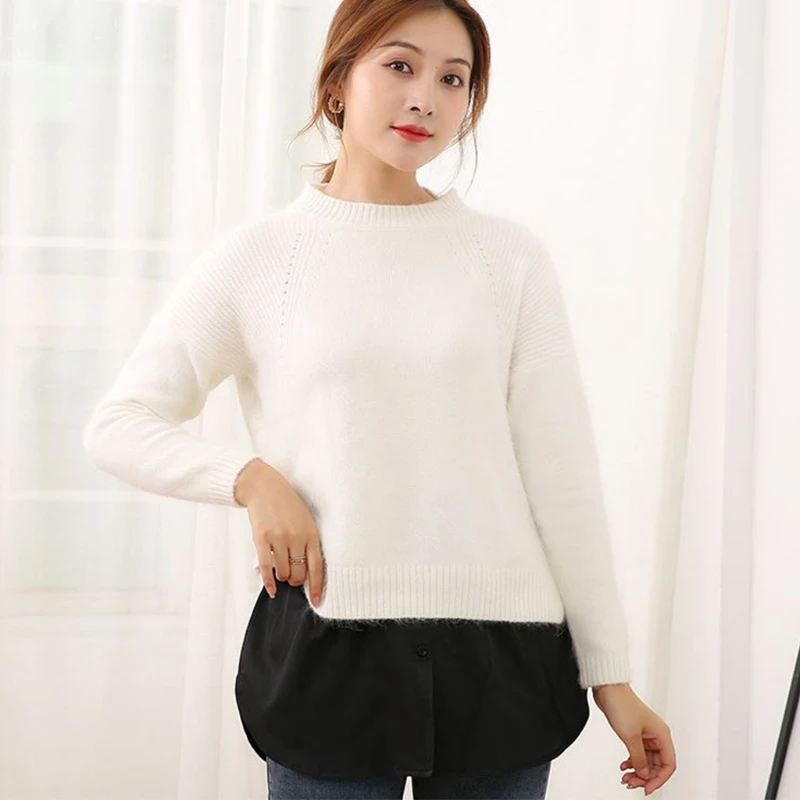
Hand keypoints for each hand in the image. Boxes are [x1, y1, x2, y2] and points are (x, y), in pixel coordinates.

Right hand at [234, 459, 324, 605]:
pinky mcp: (262, 538)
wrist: (264, 487)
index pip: (317, 567)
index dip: (317, 587)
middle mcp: (296, 536)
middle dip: (296, 581)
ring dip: (282, 577)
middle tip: (293, 579)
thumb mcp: (305, 520)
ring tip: (281, 570)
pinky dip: (269, 582)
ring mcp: (279, 537)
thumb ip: (308, 543)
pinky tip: (271, 589)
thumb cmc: (287, 504)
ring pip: (283, 572)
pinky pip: (266, 567)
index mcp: (311, 533)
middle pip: (299, 573)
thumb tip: (308, 571)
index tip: (317, 601)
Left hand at [592, 683, 675, 795]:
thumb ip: (639, 759)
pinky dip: (632, 762)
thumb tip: (645, 774)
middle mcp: (657, 735)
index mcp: (662, 735)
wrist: (608, 689)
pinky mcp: (635, 733)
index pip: (668, 765)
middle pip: (657, 765)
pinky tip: (624, 766)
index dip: (659, 779)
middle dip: (645, 777)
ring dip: (637, 771)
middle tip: (631, 783)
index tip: (647, 788)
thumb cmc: (621, 705)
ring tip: (626, 777)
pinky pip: (638, 753)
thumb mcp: (630, 736)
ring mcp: (646, 734)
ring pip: (647, 761)